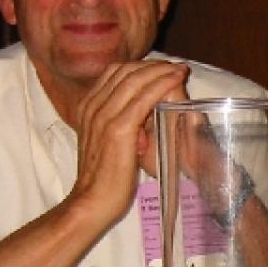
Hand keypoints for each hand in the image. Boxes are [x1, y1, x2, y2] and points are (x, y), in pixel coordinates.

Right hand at [69, 60, 187, 220]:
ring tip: (180, 70)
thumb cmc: (103, 178)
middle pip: (124, 71)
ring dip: (161, 71)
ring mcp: (103, 116)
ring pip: (135, 80)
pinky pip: (143, 98)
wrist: (92, 201)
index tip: (162, 68)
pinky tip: (176, 81)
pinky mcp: (118, 128)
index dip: (140, 67)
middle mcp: (92, 106)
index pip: (114, 73)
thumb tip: (139, 119)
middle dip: (153, 66)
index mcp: (87, 107)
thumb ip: (116, 125)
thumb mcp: (105, 143)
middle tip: (175, 67)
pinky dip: (162, 84)